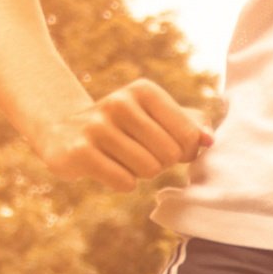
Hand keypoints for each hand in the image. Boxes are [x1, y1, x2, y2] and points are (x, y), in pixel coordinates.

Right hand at [41, 79, 211, 190]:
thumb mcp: (156, 117)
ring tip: (122, 158)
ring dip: (140, 173)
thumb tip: (209, 140)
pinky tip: (107, 167)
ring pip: (147, 170)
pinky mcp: (79, 151)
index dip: (184, 151)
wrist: (63, 131)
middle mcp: (119, 102)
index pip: (188, 135)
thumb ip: (191, 125)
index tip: (166, 146)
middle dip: (161, 163)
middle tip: (140, 153)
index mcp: (144, 90)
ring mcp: (96, 125)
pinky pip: (124, 182)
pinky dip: (122, 182)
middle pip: (169, 155)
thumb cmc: (124, 128)